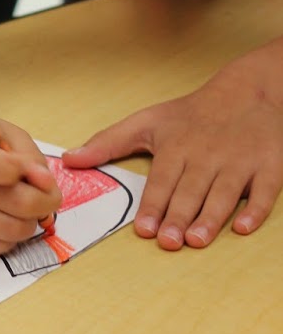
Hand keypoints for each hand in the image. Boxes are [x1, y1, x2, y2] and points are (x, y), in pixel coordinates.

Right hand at [0, 116, 61, 254]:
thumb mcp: (1, 132)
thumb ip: (30, 156)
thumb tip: (47, 186)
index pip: (11, 173)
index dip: (38, 177)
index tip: (41, 176)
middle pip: (21, 207)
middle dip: (44, 203)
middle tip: (43, 196)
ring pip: (13, 233)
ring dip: (27, 222)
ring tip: (20, 207)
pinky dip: (8, 236)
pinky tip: (1, 218)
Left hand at [63, 54, 282, 248]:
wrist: (249, 91)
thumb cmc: (193, 113)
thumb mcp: (147, 121)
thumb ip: (107, 143)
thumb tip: (70, 160)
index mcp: (177, 146)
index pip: (163, 180)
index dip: (153, 205)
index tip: (144, 229)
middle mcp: (207, 155)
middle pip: (191, 190)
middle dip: (179, 216)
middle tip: (169, 242)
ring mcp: (239, 162)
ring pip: (224, 194)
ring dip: (211, 218)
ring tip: (196, 240)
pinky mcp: (268, 167)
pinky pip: (264, 191)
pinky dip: (256, 209)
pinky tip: (243, 227)